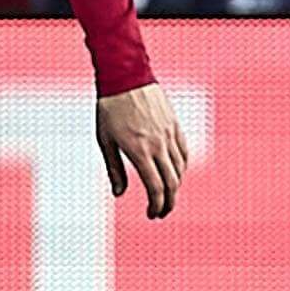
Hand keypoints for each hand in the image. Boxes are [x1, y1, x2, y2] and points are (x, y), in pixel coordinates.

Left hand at [96, 81, 192, 217]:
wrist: (126, 76)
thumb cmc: (110, 109)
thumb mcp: (106, 141)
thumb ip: (114, 169)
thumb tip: (119, 194)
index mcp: (139, 151)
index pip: (155, 187)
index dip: (156, 205)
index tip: (152, 214)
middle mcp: (158, 145)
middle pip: (171, 183)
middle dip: (168, 202)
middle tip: (161, 212)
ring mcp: (168, 134)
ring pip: (180, 169)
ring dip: (175, 187)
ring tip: (167, 196)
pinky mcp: (174, 124)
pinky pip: (183, 152)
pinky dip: (181, 167)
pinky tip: (175, 173)